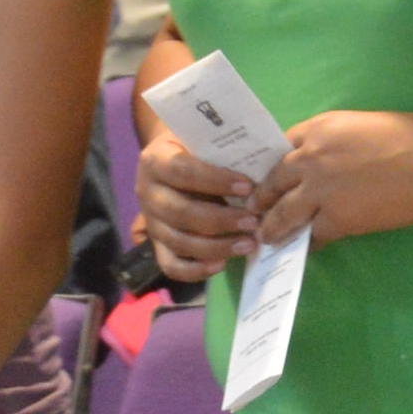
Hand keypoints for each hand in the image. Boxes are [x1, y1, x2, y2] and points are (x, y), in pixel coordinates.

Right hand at [140, 121, 264, 281]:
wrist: (172, 162)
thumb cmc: (197, 150)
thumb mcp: (204, 143)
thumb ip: (224, 155)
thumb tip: (265, 171)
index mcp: (155, 161)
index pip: (182, 172)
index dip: (216, 181)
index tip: (248, 187)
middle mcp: (147, 193)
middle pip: (181, 212)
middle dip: (221, 220)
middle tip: (254, 222)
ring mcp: (151, 222)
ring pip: (179, 241)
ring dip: (217, 246)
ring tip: (248, 243)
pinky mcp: (157, 246)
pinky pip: (172, 266)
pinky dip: (196, 270)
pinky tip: (222, 263)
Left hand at [251, 108, 412, 246]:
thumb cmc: (406, 136)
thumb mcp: (358, 126)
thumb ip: (333, 142)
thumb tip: (324, 162)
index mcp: (317, 129)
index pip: (278, 148)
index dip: (267, 166)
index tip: (261, 178)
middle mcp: (310, 158)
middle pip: (271, 182)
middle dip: (259, 199)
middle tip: (251, 210)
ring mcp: (320, 191)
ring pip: (282, 213)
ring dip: (271, 227)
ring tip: (264, 237)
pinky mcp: (337, 219)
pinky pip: (311, 235)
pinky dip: (303, 244)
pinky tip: (299, 250)